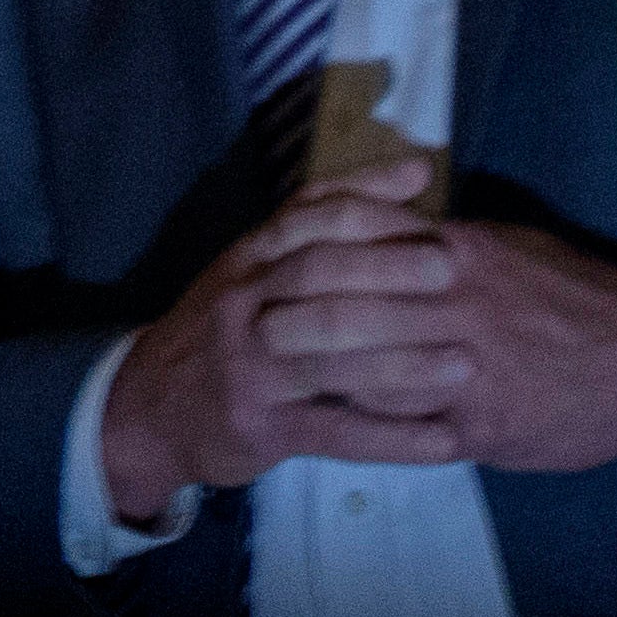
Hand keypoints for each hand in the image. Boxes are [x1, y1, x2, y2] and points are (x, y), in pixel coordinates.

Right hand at [98, 155, 461, 518]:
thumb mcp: (257, 269)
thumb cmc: (229, 332)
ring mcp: (249, 366)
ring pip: (328, 358)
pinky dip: (391, 440)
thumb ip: (327, 224)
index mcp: (251, 257)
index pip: (309, 216)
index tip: (433, 216)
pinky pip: (332, 433)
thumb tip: (416, 171)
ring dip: (401, 362)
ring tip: (465, 365)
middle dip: (388, 270)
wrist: (151, 407)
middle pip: (317, 275)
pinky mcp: (258, 426)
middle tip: (452, 272)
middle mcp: (245, 302)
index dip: (370, 208)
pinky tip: (443, 445)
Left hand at [209, 172, 616, 482]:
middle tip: (249, 327)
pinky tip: (332, 423)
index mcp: (459, 255)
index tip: (269, 267)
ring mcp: (467, 370)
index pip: (365, 249)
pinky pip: (409, 424)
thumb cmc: (576, 291)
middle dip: (296, 319)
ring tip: (272, 377)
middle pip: (353, 309)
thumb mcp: (508, 246)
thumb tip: (389, 226)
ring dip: (319, 374)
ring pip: (372, 370)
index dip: (311, 261)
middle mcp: (456, 306)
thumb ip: (443, 241)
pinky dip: (369, 424)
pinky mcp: (481, 424)